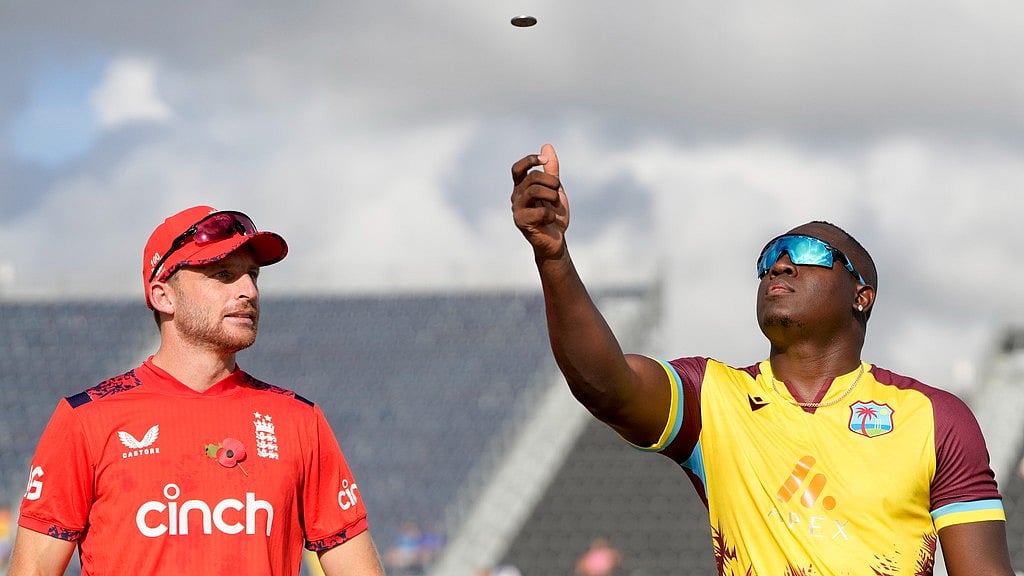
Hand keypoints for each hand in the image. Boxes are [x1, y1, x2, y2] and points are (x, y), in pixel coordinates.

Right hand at [511, 143, 569, 259]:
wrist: (556, 240)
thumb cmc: (553, 215)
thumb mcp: (555, 189)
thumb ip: (551, 170)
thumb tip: (547, 146)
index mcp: (522, 187)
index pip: (518, 169)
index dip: (530, 160)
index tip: (544, 160)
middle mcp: (516, 196)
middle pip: (531, 177)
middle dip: (550, 181)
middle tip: (558, 191)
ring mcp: (517, 209)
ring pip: (533, 190)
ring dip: (552, 195)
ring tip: (556, 205)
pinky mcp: (521, 222)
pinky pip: (539, 211)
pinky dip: (552, 214)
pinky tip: (552, 220)